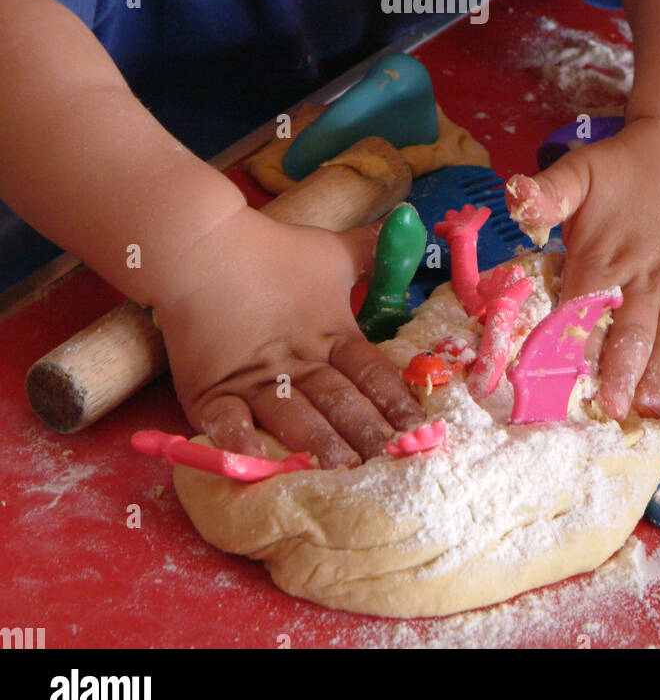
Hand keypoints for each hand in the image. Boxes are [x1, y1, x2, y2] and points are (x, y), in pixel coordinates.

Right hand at [152, 205, 422, 467]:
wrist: (199, 246)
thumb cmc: (271, 250)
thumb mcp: (330, 250)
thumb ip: (369, 249)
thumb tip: (407, 225)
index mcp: (331, 332)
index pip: (372, 372)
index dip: (396, 401)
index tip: (419, 430)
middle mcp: (300, 361)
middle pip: (340, 402)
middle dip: (367, 436)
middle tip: (391, 466)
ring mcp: (255, 378)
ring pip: (295, 417)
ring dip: (320, 446)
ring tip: (343, 475)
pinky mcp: (212, 391)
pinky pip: (229, 423)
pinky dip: (244, 444)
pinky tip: (263, 465)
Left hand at [507, 118, 659, 419]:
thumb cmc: (626, 169)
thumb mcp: (579, 170)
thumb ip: (548, 193)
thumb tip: (515, 194)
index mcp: (602, 256)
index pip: (582, 309)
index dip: (571, 345)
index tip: (562, 382)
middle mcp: (644, 277)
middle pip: (630, 331)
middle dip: (620, 372)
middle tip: (612, 408)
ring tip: (652, 405)